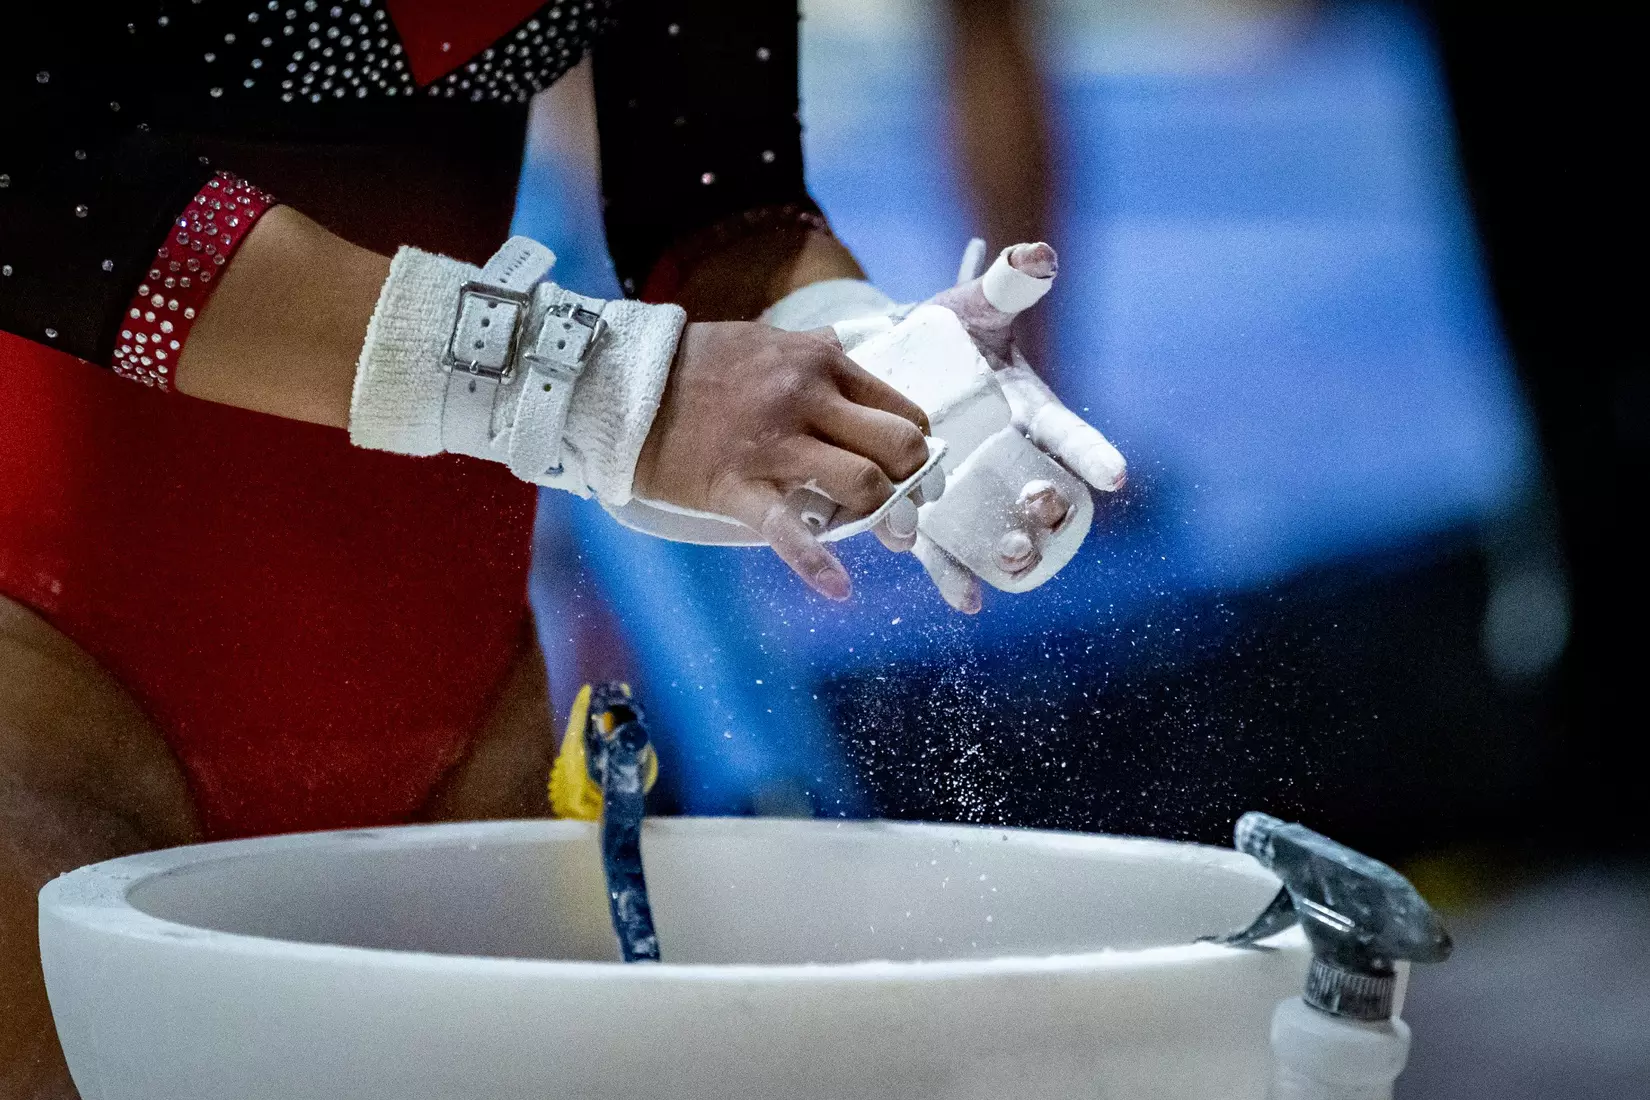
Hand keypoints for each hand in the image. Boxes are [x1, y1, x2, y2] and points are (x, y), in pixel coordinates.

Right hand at [634, 322, 930, 599]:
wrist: (619, 385)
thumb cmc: (694, 365)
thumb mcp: (764, 340)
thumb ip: (811, 350)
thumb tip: (845, 347)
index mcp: (820, 362)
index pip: (901, 410)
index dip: (916, 447)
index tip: (911, 470)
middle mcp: (807, 399)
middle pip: (898, 448)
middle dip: (912, 483)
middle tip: (906, 506)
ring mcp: (774, 445)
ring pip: (863, 485)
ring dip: (881, 517)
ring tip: (882, 535)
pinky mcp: (737, 486)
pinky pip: (789, 530)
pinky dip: (817, 564)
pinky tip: (838, 588)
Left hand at [874, 242, 1126, 612]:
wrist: (888, 365)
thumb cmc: (944, 335)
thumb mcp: (972, 308)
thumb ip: (1005, 287)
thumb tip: (1037, 256)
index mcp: (1027, 412)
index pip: (1066, 432)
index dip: (1091, 453)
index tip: (1116, 475)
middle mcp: (1005, 460)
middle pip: (1039, 491)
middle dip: (1048, 508)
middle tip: (1044, 511)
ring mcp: (968, 489)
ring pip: (997, 528)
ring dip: (1007, 551)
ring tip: (1011, 565)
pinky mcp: (926, 510)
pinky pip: (944, 547)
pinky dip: (954, 573)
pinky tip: (966, 600)